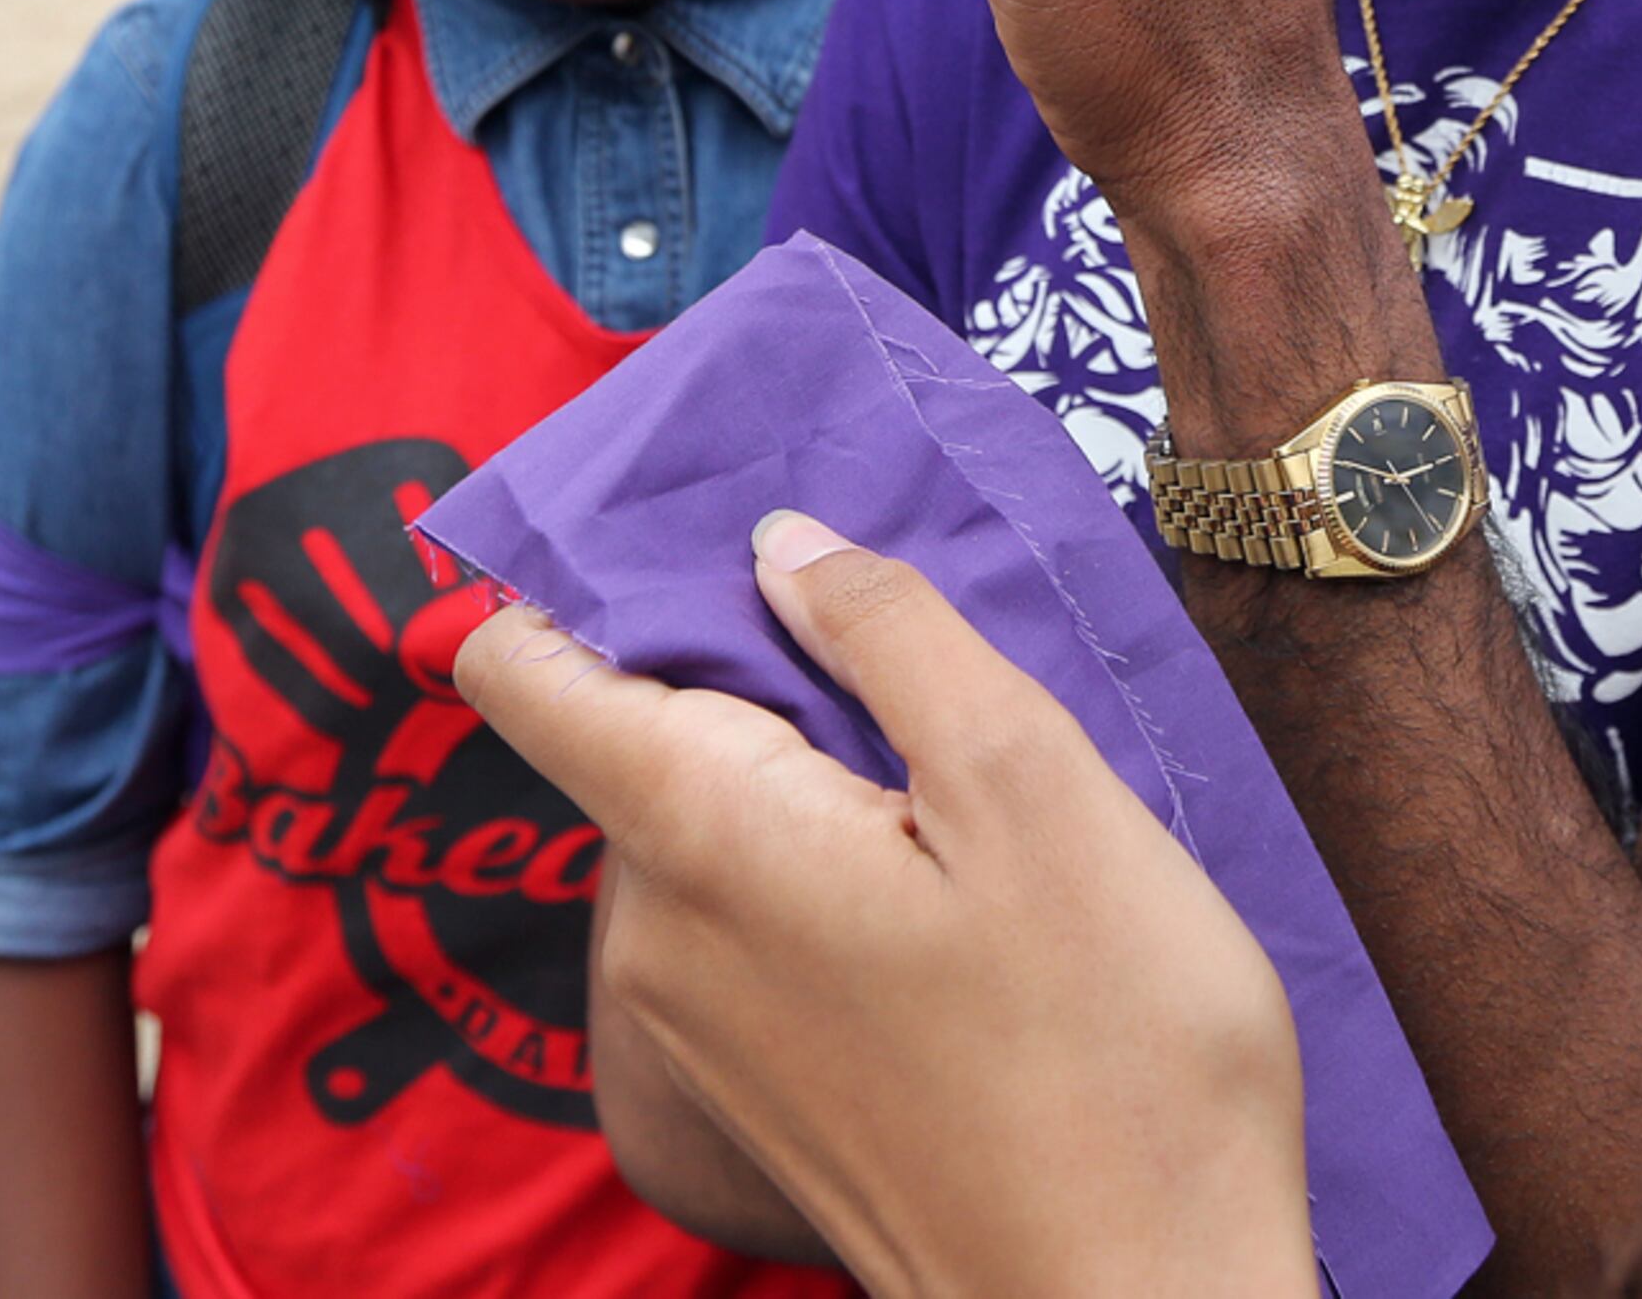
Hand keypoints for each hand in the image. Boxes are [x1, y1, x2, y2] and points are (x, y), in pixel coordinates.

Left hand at [455, 516, 1315, 1298]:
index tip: (665, 528)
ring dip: (800, 801)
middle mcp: (651, 941)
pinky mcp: (737, 1113)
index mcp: (700, 833)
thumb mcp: (1038, 782)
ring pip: (699, 845)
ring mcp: (685, 1042)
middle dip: (758, 693)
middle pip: (640, 745)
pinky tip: (944, 944)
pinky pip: (733, 948)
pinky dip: (810, 904)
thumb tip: (780, 547)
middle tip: (928, 710)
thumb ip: (893, 635)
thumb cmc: (1117, 1051)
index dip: (566, 576)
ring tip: (963, 840)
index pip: (523, 667)